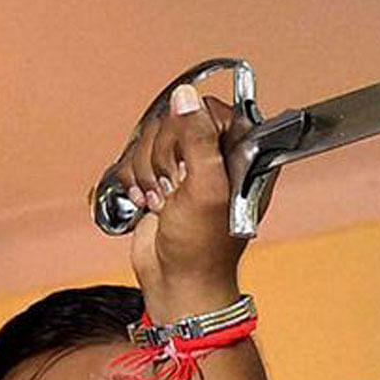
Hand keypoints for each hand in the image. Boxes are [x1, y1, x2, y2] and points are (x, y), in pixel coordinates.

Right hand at [112, 84, 244, 316]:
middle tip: (176, 186)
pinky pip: (135, 157)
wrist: (176, 282)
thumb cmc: (202, 247)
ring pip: (151, 138)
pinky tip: (149, 203)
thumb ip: (199, 140)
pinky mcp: (161, 179)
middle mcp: (218, 157)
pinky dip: (135, 180)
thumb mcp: (207, 189)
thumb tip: (187, 98)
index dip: (196, 129)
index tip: (192, 157)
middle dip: (165, 156)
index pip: (216, 110)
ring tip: (164, 200)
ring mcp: (187, 168)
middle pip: (177, 121)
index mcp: (244, 156)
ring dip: (148, 172)